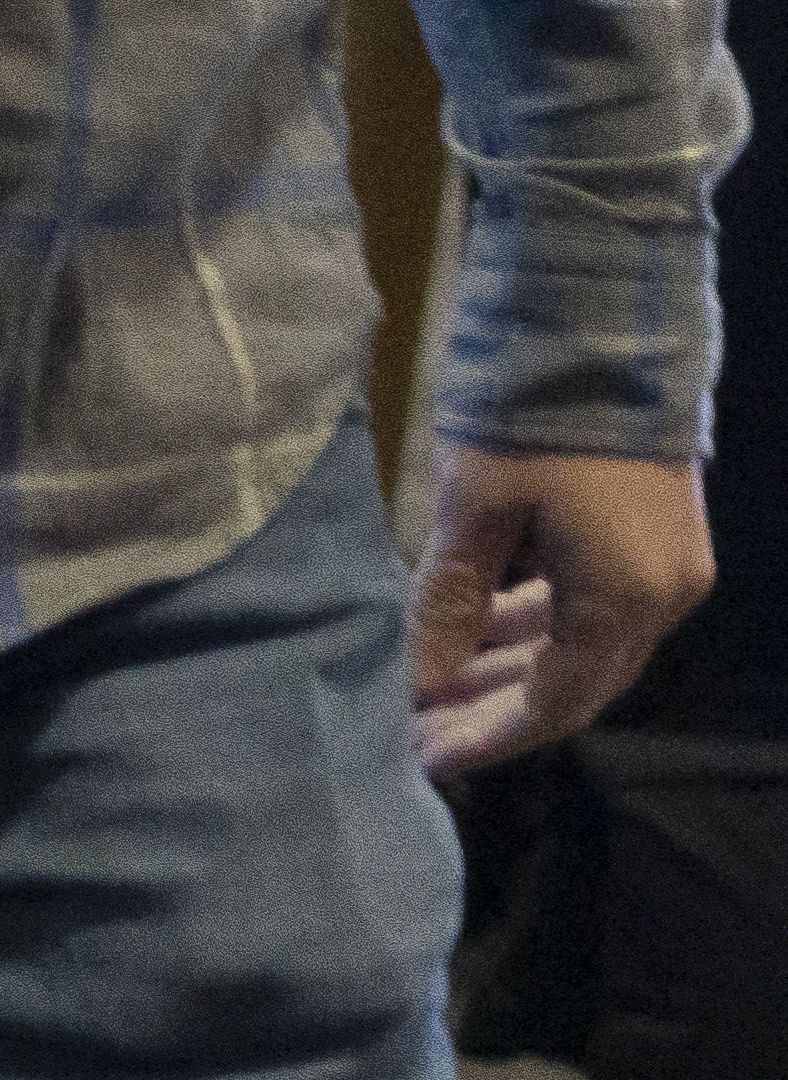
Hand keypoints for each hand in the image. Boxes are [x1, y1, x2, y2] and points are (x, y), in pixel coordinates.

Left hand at [413, 447, 710, 776]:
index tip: (420, 760)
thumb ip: (446, 605)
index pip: (554, 706)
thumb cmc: (529, 414)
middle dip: (491, 711)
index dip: (485, 739)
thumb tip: (412, 683)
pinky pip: (592, 607)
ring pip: (582, 647)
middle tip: (413, 730)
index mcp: (625, 600)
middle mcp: (663, 598)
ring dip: (508, 669)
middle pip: (574, 686)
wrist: (603, 319)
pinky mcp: (655, 539)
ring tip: (428, 686)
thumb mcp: (472, 512)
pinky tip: (473, 633)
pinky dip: (534, 626)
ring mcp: (667, 568)